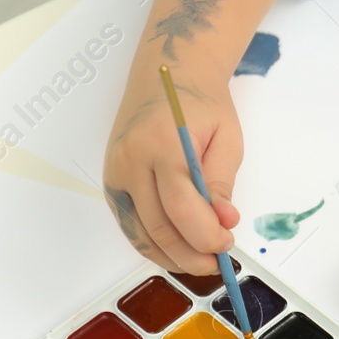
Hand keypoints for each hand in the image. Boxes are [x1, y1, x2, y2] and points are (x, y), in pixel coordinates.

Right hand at [103, 71, 242, 273]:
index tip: (227, 242)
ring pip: (140, 236)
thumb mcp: (226, 137)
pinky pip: (131, 227)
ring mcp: (115, 175)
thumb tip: (224, 221)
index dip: (207, 235)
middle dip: (191, 254)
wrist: (165, 77)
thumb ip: (222, 182)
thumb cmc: (199, 103)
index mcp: (163, 144)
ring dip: (172, 257)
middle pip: (158, 228)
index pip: (182, 207)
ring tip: (201, 260)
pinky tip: (178, 250)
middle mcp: (131, 162)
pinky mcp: (111, 185)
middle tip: (218, 260)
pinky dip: (155, 246)